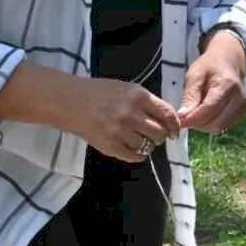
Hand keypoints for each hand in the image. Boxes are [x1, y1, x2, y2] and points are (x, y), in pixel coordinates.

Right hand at [66, 77, 180, 162]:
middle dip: (159, 137)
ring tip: (137, 140)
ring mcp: (119, 130)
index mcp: (138, 96)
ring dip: (146, 145)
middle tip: (154, 137)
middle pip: (159, 133)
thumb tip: (168, 120)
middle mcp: (131, 113)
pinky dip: (137, 155)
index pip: (167, 114)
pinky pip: (133, 156)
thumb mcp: (127, 89)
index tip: (175, 133)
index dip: (174, 126)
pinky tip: (132, 149)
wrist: (70, 101)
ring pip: (146, 145)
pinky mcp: (109, 145)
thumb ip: (147, 102)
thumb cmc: (100, 93)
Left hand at [178, 33, 245, 133]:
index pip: (210, 109)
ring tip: (195, 110)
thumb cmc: (209, 67)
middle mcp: (239, 98)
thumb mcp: (194, 75)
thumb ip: (189, 96)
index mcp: (228, 84)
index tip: (178, 121)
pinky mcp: (240, 115)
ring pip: (218, 128)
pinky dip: (211, 124)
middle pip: (215, 122)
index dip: (192, 118)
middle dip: (197, 122)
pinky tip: (205, 112)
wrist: (228, 62)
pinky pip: (223, 127)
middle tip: (185, 114)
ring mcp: (242, 108)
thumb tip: (182, 117)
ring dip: (203, 125)